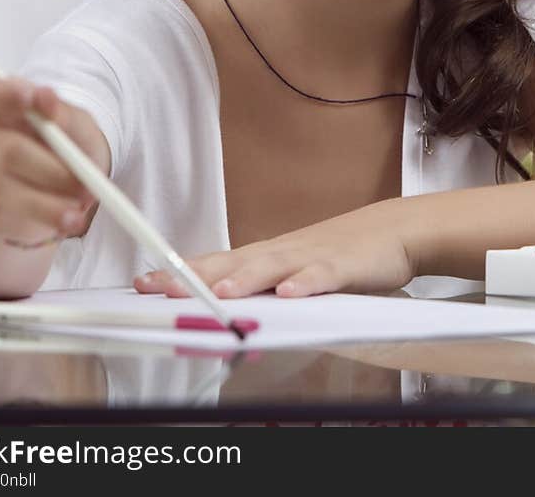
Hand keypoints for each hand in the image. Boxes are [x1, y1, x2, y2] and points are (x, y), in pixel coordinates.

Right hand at [0, 72, 105, 243]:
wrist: (63, 188)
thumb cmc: (67, 146)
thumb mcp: (77, 126)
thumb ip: (63, 114)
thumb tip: (46, 97)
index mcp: (0, 101)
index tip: (33, 99)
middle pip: (4, 148)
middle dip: (52, 171)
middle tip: (85, 188)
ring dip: (42, 206)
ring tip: (74, 217)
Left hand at [134, 198, 417, 299]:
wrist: (392, 230)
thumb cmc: (336, 252)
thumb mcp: (290, 268)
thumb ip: (259, 286)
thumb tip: (215, 303)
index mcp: (265, 257)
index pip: (214, 264)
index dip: (180, 273)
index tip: (142, 283)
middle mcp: (281, 253)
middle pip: (233, 263)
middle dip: (196, 276)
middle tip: (161, 288)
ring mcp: (311, 257)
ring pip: (274, 267)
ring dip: (246, 279)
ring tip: (221, 292)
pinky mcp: (344, 266)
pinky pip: (323, 276)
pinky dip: (307, 284)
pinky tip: (292, 293)